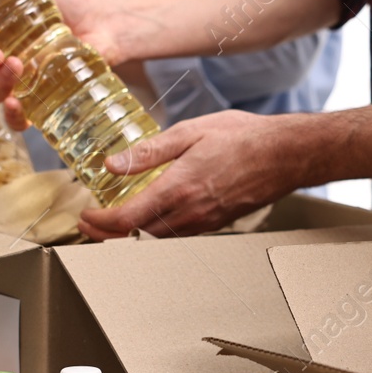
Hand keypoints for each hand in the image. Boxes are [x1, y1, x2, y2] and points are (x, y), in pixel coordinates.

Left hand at [78, 111, 304, 239]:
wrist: (285, 154)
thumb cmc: (243, 138)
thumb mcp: (189, 132)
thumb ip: (148, 152)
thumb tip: (113, 164)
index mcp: (178, 188)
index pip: (126, 220)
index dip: (99, 223)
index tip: (86, 215)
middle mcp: (189, 212)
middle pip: (136, 238)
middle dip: (107, 235)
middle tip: (90, 224)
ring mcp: (204, 222)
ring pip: (156, 240)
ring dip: (129, 236)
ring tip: (112, 223)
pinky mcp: (215, 223)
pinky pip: (177, 234)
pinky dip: (154, 231)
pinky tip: (149, 217)